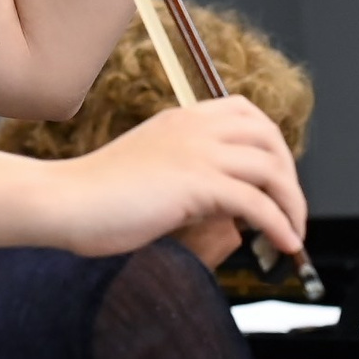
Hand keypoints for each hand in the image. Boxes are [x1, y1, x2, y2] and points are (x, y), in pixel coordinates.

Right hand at [39, 95, 307, 261]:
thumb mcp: (152, 170)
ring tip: (292, 234)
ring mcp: (197, 153)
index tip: (275, 178)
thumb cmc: (97, 195)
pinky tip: (284, 245)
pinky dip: (279, 225)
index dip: (272, 145)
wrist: (66, 200)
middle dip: (289, 176)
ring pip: (271, 169)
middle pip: (270, 138)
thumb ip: (188, 174)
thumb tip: (228, 203)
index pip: (248, 114)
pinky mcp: (195, 184)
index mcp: (182, 119)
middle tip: (289, 210)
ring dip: (292, 204)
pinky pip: (257, 202)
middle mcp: (195, 128)